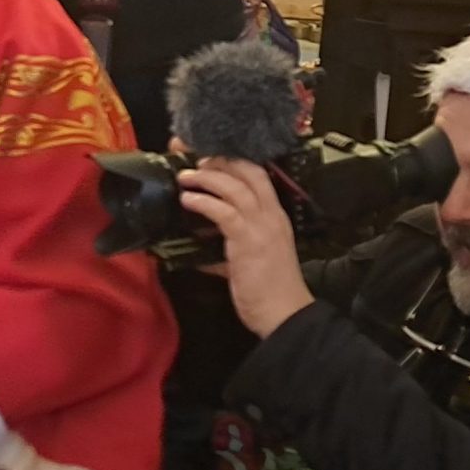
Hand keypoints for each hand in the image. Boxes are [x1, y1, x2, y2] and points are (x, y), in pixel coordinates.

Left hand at [176, 159, 315, 338]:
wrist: (285, 314)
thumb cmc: (269, 291)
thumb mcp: (248, 260)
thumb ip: (228, 246)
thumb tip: (202, 241)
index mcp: (274, 216)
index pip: (257, 176)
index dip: (231, 161)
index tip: (206, 155)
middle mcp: (271, 215)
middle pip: (249, 171)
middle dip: (220, 159)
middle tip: (193, 157)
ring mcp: (262, 226)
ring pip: (235, 187)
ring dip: (206, 177)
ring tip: (184, 176)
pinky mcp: (248, 240)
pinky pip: (224, 212)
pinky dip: (203, 202)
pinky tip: (188, 199)